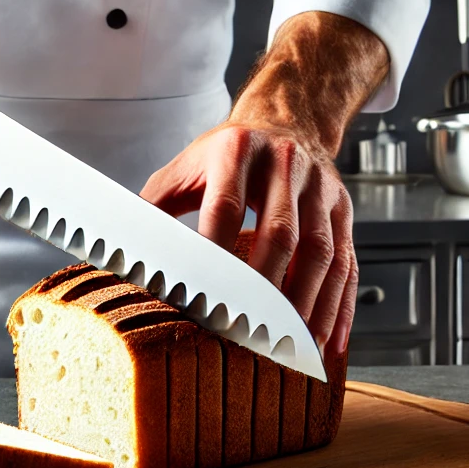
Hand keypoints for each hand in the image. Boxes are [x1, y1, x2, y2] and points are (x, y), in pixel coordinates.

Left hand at [142, 121, 356, 361]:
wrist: (286, 121)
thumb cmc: (229, 154)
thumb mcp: (186, 165)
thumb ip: (156, 205)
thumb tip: (120, 252)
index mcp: (237, 150)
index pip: (225, 207)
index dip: (214, 254)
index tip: (202, 297)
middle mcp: (285, 165)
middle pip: (281, 233)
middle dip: (266, 287)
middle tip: (250, 331)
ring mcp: (321, 188)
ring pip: (322, 252)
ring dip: (309, 304)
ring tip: (292, 346)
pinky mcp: (344, 209)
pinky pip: (348, 261)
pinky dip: (340, 305)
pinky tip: (329, 339)